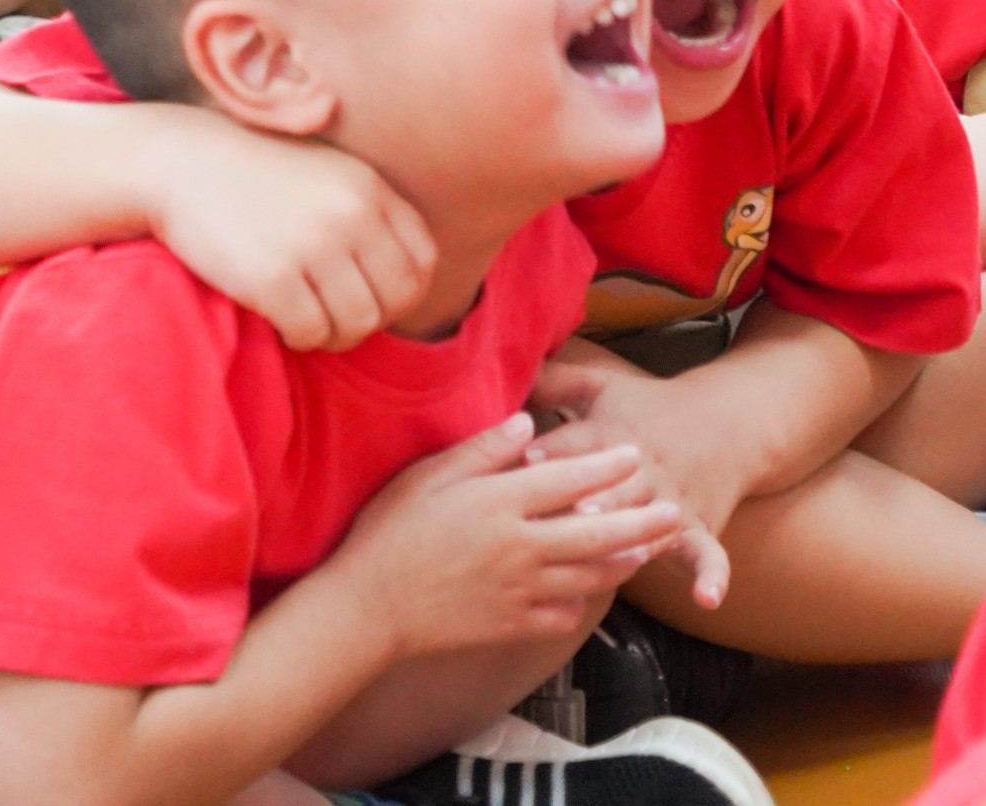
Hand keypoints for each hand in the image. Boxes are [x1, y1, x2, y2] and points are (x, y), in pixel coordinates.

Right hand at [145, 123, 435, 349]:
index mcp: (366, 187)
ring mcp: (312, 246)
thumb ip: (369, 212)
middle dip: (370, 317)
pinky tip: (278, 316)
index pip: (421, 259)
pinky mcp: (272, 278)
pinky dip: (299, 335)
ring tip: (307, 318)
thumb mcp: (324, 173)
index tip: (368, 292)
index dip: (402, 289)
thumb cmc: (253, 174)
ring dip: (334, 333)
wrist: (180, 164)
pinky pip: (311, 333)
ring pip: (358, 323)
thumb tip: (408, 280)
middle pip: (396, 298)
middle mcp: (348, 214)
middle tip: (334, 313)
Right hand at [336, 414, 686, 659]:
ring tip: (648, 550)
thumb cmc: (390, 530)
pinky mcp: (514, 625)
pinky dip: (583, 601)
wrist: (371, 605)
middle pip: (598, 533)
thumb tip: (527, 421)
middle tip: (674, 511)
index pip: (567, 478)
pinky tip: (590, 591)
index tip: (635, 452)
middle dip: (642, 522)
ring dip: (625, 562)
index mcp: (498, 503)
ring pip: (590, 576)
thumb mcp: (427, 475)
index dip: (606, 465)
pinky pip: (564, 613)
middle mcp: (519, 547)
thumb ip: (482, 450)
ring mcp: (520, 590)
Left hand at [529, 358, 733, 605]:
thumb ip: (551, 381)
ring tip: (621, 557)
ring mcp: (673, 502)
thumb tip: (501, 368)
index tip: (525, 460)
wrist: (722, 424)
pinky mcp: (700, 527)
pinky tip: (707, 599)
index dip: (551, 452)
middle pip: (615, 489)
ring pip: (653, 524)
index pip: (575, 445)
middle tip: (571, 515)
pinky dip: (712, 575)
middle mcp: (643, 470)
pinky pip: (709, 554)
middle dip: (594, 503)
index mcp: (609, 433)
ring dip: (638, 540)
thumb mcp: (599, 385)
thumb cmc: (643, 406)